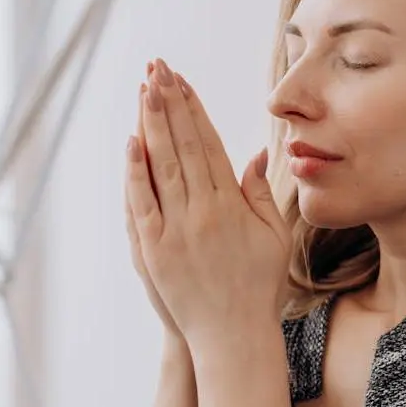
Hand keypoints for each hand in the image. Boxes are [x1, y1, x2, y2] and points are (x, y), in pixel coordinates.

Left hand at [125, 58, 290, 345]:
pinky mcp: (153, 251)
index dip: (195, 110)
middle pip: (183, 146)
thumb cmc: (259, 288)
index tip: (184, 82)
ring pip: (161, 166)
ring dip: (152, 125)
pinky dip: (135, 172)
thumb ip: (262, 194)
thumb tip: (256, 154)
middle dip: (170, 103)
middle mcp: (203, 211)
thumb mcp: (274, 238)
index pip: (209, 144)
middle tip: (158, 68)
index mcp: (233, 205)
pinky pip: (142, 203)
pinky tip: (132, 142)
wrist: (234, 338)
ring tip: (144, 89)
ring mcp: (176, 230)